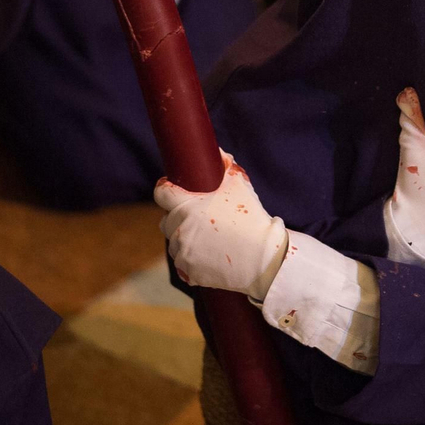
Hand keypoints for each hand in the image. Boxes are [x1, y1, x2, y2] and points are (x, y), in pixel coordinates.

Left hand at [154, 152, 288, 300]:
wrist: (263, 258)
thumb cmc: (251, 218)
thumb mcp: (240, 185)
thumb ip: (224, 164)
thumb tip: (217, 152)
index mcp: (186, 206)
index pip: (161, 193)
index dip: (165, 190)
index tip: (172, 190)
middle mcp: (179, 229)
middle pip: (166, 220)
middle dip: (178, 218)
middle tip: (200, 219)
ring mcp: (182, 252)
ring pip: (174, 243)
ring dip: (184, 239)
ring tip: (208, 240)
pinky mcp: (187, 271)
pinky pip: (183, 263)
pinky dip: (192, 260)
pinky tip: (210, 256)